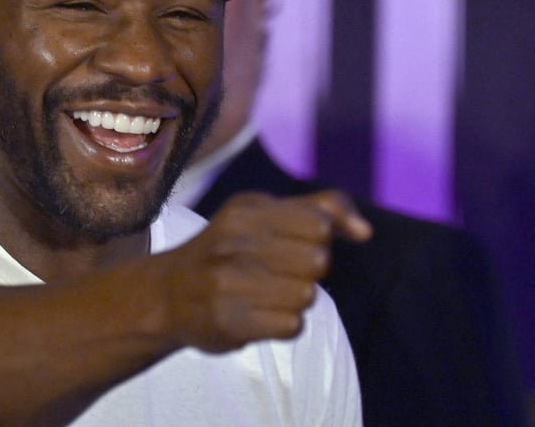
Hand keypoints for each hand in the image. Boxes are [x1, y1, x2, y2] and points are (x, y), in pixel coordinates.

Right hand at [163, 190, 371, 352]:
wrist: (168, 294)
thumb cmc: (228, 250)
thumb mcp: (263, 214)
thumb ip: (320, 209)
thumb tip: (366, 231)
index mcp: (245, 210)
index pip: (320, 225)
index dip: (316, 239)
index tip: (290, 244)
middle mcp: (233, 242)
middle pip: (318, 262)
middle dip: (305, 271)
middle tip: (273, 272)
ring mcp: (228, 283)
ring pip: (307, 296)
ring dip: (293, 300)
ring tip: (263, 294)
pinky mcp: (229, 321)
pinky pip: (292, 326)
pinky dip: (282, 324)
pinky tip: (257, 314)